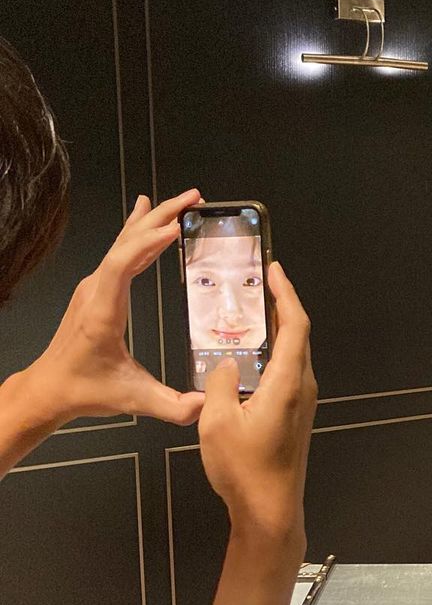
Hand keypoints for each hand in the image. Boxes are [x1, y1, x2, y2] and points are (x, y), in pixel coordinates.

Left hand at [21, 189, 205, 426]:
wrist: (50, 389)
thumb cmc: (85, 390)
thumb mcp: (132, 400)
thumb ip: (173, 406)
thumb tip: (208, 405)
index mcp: (103, 311)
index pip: (123, 264)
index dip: (148, 244)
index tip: (176, 227)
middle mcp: (96, 291)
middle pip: (127, 242)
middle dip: (161, 217)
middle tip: (192, 198)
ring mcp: (94, 287)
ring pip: (124, 242)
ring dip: (152, 220)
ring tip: (179, 202)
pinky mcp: (97, 290)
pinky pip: (121, 252)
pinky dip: (140, 233)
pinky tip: (147, 219)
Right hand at [198, 262, 316, 544]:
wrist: (269, 510)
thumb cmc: (244, 468)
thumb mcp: (217, 421)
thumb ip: (219, 381)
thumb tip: (225, 362)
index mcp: (288, 382)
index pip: (296, 325)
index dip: (287, 294)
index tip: (274, 270)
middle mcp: (303, 388)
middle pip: (298, 336)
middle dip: (280, 305)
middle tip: (257, 284)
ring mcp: (302, 403)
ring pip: (293, 355)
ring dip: (275, 330)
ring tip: (249, 312)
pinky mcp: (295, 415)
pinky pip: (287, 372)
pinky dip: (272, 353)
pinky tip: (249, 355)